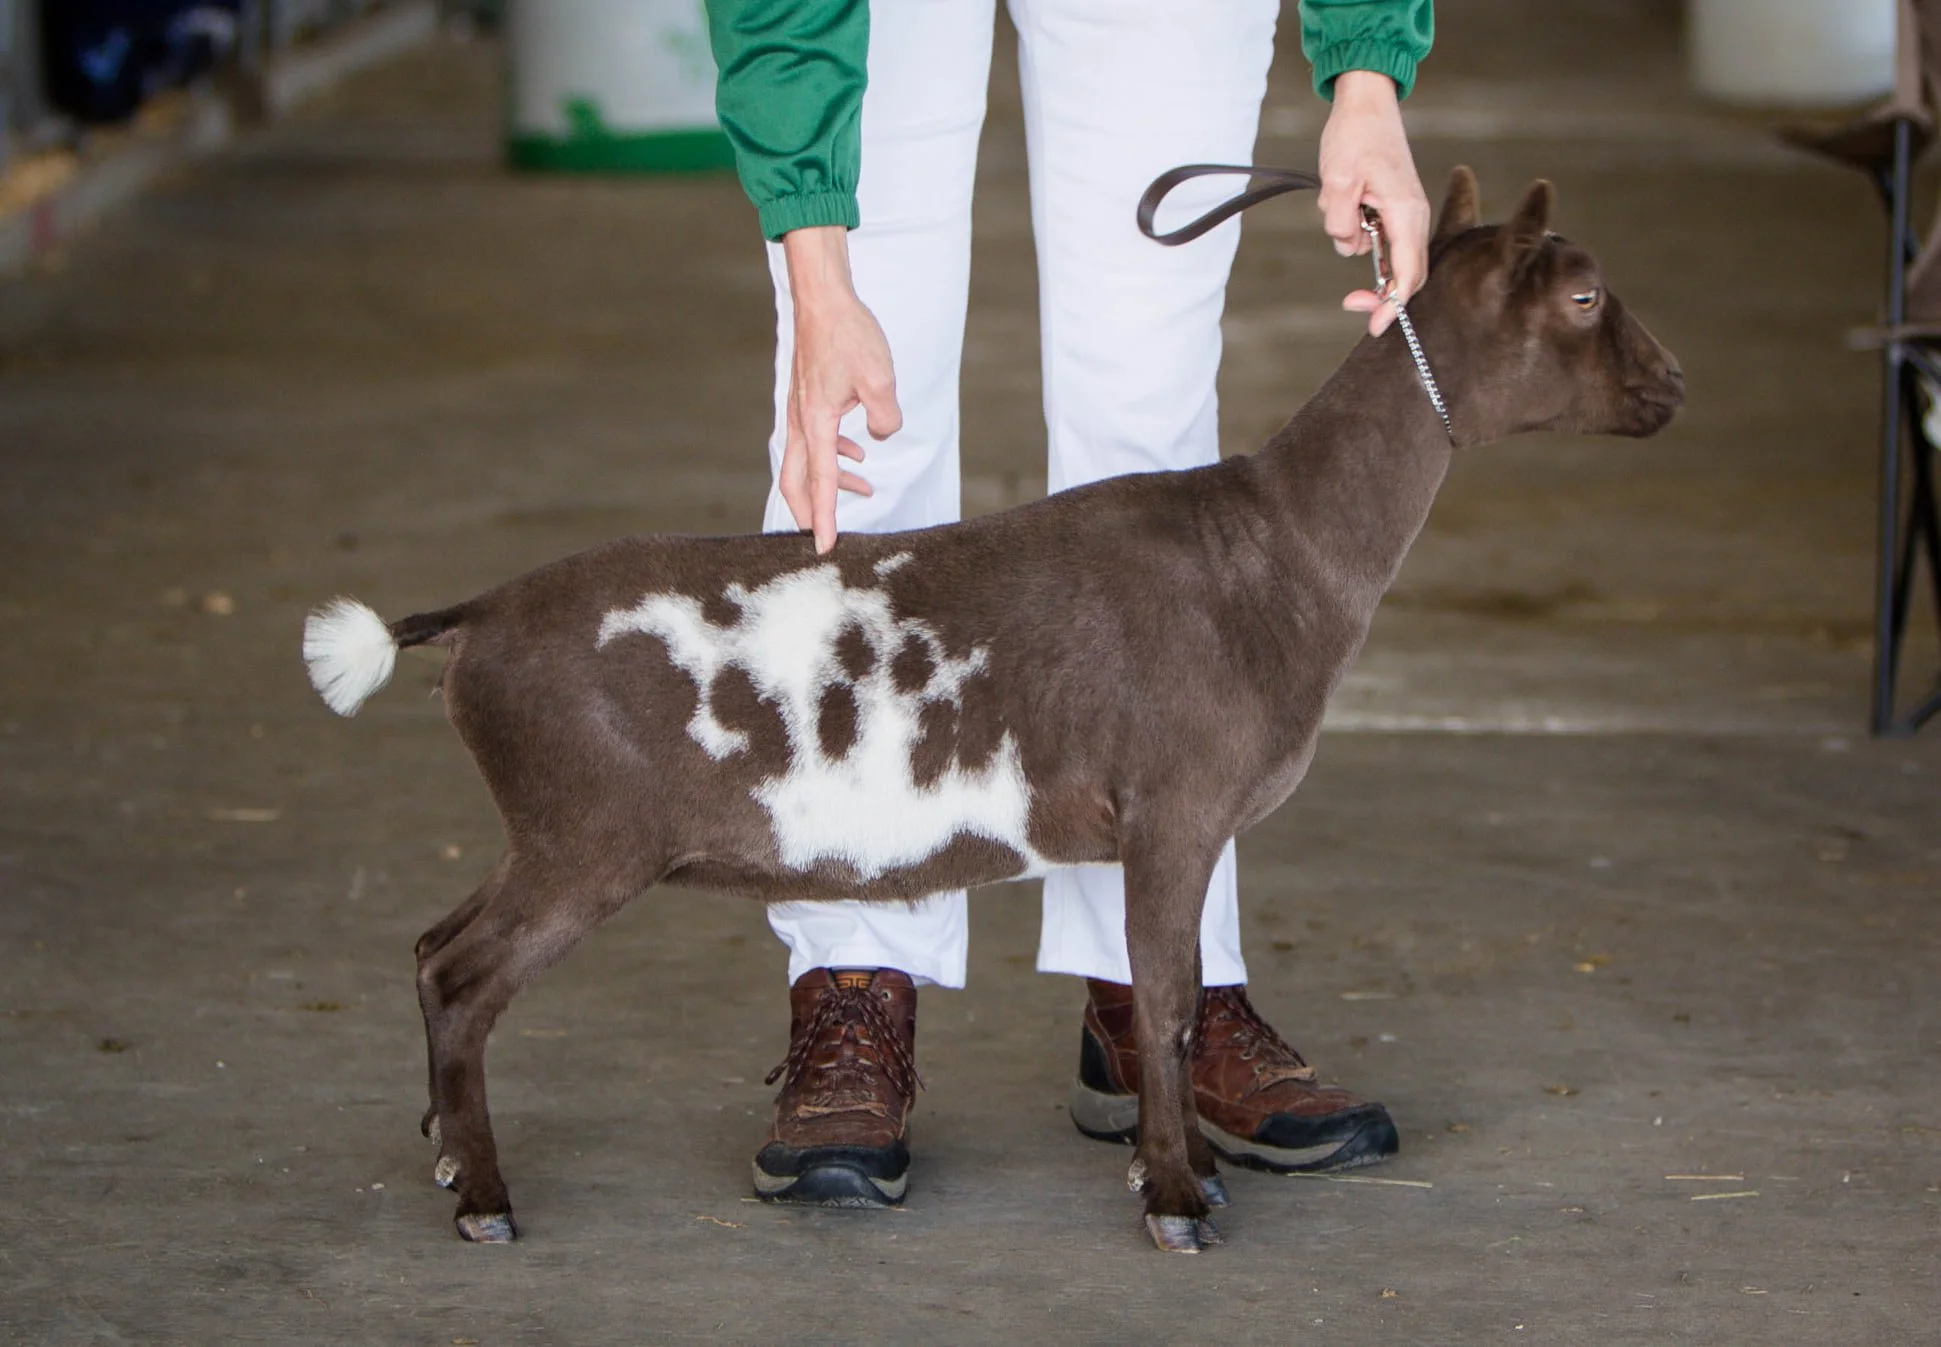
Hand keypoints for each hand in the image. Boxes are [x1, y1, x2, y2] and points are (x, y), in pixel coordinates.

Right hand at [779, 226, 899, 552]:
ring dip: (831, 482)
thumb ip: (884, 417)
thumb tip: (880, 434)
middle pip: (797, 481)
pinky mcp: (807, 400)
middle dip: (810, 512)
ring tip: (865, 489)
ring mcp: (801, 411)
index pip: (821, 482)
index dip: (824, 518)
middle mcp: (801, 422)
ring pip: (808, 461)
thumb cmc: (849, 334)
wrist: (824, 299)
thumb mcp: (881, 379)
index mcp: (816, 422)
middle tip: (824, 536)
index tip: (825, 547)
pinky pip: (816, 440)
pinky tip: (858, 454)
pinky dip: (835, 455)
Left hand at [1317, 70, 1430, 336]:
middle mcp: (1413, 216)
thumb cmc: (1355, 135)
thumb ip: (1341, 222)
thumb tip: (1349, 245)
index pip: (1407, 274)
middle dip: (1380, 292)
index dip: (1393, 305)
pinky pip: (1378, 236)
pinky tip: (1344, 200)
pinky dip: (1357, 230)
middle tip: (1351, 301)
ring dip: (1357, 243)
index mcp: (1406, 212)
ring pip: (1386, 254)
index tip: (1376, 327)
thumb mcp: (1336, 181)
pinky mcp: (1393, 207)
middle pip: (1405, 273)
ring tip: (1340, 202)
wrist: (1366, 102)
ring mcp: (1405, 212)